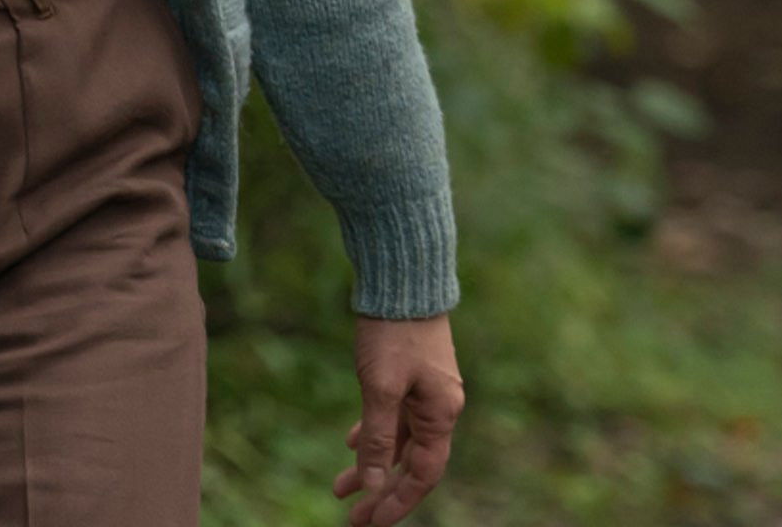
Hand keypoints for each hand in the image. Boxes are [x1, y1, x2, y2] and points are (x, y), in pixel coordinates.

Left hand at [335, 313, 462, 526]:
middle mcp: (440, 407)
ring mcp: (427, 391)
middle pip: (412, 463)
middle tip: (353, 517)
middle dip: (382, 491)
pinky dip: (375, 434)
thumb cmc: (394, 333)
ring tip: (340, 488)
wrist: (404, 279)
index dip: (398, 502)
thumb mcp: (381, 389)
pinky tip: (352, 441)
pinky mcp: (413, 376)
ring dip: (373, 465)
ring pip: (400, 441)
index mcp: (441, 413)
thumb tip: (375, 486)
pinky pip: (396, 417)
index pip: (424, 474)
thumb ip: (379, 440)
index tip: (370, 523)